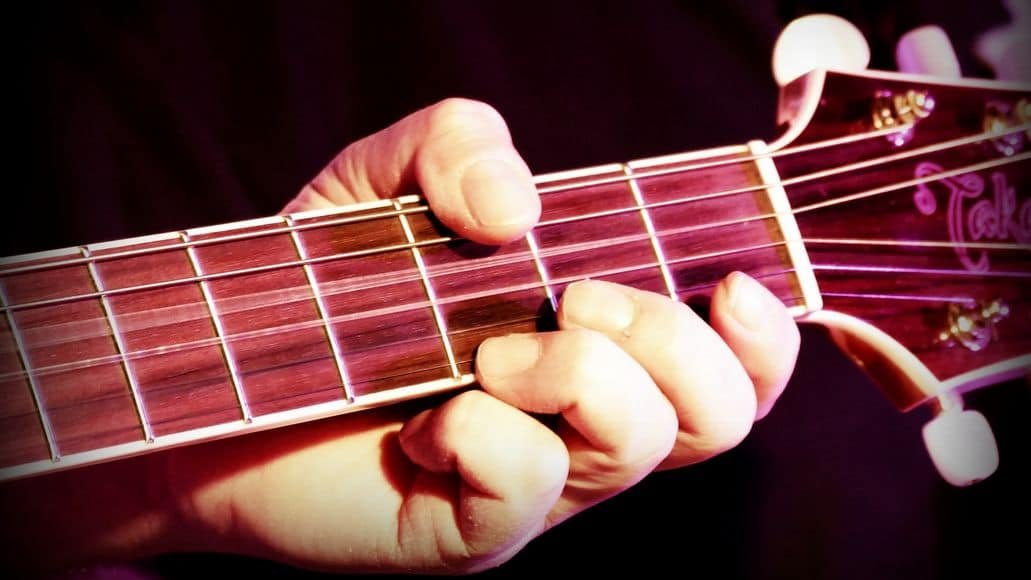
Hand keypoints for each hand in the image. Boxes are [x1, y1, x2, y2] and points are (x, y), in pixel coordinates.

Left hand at [0, 99, 799, 574]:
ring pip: (642, 441)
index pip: (737, 367)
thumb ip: (459, 142)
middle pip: (719, 412)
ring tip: (487, 353)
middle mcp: (587, 424)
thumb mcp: (384, 180)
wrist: (227, 384)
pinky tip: (420, 420)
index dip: (766, 336)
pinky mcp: (476, 530)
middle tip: (573, 301)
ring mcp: (540, 486)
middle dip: (668, 337)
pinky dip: (480, 428)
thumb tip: (520, 207)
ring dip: (578, 370)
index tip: (732, 282)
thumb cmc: (324, 289)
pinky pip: (527, 479)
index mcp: (601, 349)